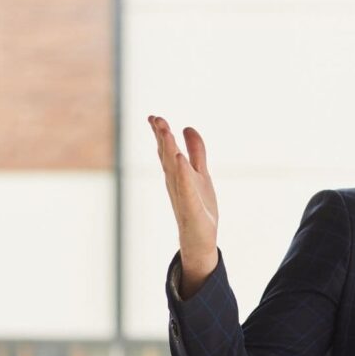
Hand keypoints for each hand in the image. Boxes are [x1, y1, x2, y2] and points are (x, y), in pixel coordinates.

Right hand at [148, 115, 218, 295]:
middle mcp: (175, 182)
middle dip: (162, 137)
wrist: (199, 239)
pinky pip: (186, 188)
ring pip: (174, 168)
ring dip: (169, 149)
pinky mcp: (191, 207)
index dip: (160, 133)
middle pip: (167, 156)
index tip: (154, 117)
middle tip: (155, 118)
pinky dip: (183, 173)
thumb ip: (196, 151)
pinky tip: (181, 159)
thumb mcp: (200, 173)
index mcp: (177, 173)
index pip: (166, 149)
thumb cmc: (199, 206)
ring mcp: (182, 194)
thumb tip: (188, 127)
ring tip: (167, 131)